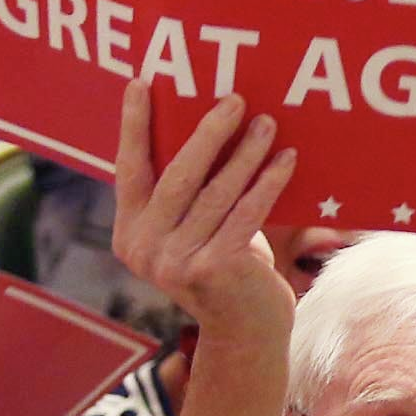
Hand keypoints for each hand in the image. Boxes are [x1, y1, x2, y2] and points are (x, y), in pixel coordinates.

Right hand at [113, 81, 299, 341]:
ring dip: (246, 153)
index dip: (134, 126)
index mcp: (130, 233)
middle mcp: (145, 248)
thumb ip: (186, 194)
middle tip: (234, 99)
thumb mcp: (193, 231)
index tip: (141, 83)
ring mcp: (176, 262)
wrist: (246, 332)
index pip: (129, 169)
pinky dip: (267, 183)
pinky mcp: (214, 268)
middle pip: (177, 175)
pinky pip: (245, 213)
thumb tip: (207, 124)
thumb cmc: (226, 267)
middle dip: (208, 133)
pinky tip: (287, 158)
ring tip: (267, 122)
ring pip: (217, 192)